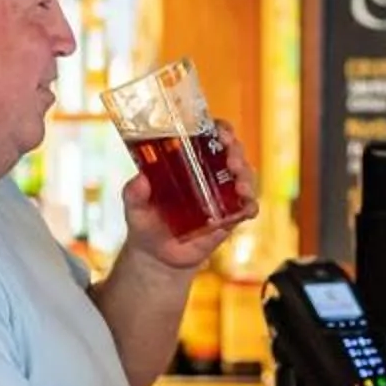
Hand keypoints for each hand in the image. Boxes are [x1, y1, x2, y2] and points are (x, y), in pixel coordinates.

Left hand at [120, 130, 259, 271]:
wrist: (156, 255)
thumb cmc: (146, 222)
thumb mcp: (135, 206)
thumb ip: (134, 193)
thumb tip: (140, 180)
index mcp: (188, 161)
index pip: (210, 136)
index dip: (220, 130)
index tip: (221, 132)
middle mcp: (209, 173)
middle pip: (233, 152)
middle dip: (236, 152)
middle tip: (231, 160)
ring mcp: (222, 195)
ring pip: (245, 177)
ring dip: (247, 177)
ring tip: (240, 186)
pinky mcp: (229, 218)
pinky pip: (247, 208)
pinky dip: (251, 206)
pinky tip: (247, 208)